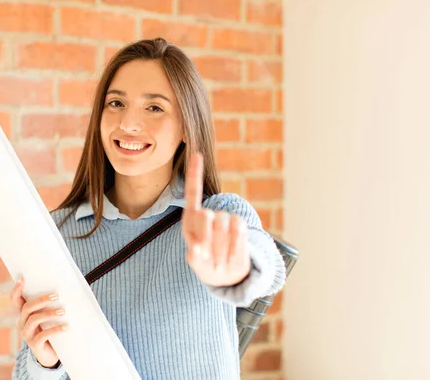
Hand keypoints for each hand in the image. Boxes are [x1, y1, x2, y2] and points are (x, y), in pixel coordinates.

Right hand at [11, 278, 67, 367]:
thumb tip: (65, 288)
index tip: (23, 278)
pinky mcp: (35, 345)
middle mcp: (23, 323)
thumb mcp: (48, 317)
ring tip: (62, 311)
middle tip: (56, 296)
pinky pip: (43, 335)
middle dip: (41, 300)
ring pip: (34, 320)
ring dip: (49, 314)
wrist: (50, 355)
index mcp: (24, 314)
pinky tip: (65, 327)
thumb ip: (50, 305)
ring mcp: (27, 334)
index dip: (16, 290)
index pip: (15, 300)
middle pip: (27, 308)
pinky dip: (55, 330)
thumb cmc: (50, 330)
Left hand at [182, 153, 250, 286]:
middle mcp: (207, 215)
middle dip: (206, 238)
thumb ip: (194, 255)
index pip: (193, 193)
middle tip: (207, 257)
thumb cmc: (204, 264)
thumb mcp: (195, 262)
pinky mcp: (239, 226)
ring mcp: (224, 220)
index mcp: (190, 220)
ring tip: (218, 261)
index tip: (197, 154)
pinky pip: (239, 228)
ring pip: (223, 223)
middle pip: (206, 216)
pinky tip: (230, 258)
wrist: (225, 275)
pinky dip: (234, 246)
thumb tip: (196, 250)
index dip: (194, 174)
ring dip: (220, 247)